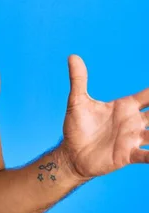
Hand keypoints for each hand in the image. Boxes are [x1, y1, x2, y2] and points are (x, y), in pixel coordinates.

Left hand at [61, 55, 148, 179]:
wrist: (72, 154)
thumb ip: (78, 80)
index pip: (148, 96)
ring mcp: (133, 138)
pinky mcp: (128, 154)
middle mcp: (133, 122)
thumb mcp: (77, 101)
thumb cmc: (77, 127)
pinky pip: (148, 156)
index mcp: (125, 107)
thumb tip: (72, 56)